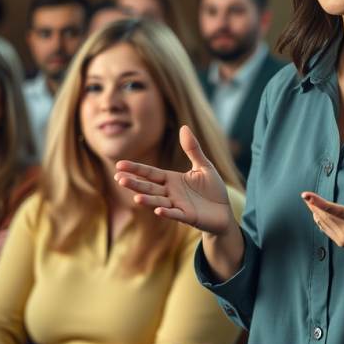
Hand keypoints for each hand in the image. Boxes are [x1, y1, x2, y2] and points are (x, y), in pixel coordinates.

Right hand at [115, 126, 234, 235]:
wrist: (224, 211)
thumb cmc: (212, 189)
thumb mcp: (204, 165)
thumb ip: (192, 149)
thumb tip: (184, 127)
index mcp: (171, 179)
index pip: (150, 173)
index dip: (136, 169)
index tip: (119, 164)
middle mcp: (170, 193)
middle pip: (149, 187)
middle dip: (135, 184)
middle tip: (119, 179)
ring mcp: (177, 205)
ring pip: (158, 202)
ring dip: (147, 200)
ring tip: (136, 198)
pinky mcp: (187, 216)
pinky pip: (175, 215)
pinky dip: (167, 213)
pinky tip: (159, 211)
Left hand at [301, 169, 343, 274]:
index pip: (337, 211)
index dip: (320, 203)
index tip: (305, 195)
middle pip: (325, 215)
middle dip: (314, 205)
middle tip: (306, 195)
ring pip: (323, 222)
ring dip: (314, 210)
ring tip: (310, 201)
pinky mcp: (341, 242)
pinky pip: (324, 228)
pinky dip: (318, 218)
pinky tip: (317, 211)